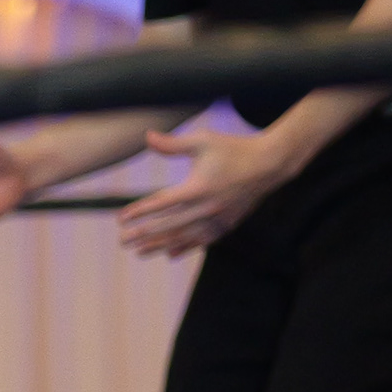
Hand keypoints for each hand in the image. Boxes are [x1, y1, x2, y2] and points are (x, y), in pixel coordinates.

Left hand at [118, 127, 298, 257]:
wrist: (270, 163)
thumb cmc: (234, 148)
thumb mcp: (203, 140)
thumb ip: (173, 144)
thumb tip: (147, 137)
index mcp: (197, 188)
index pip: (161, 203)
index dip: (139, 211)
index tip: (121, 219)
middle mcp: (206, 208)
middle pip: (168, 226)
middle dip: (144, 234)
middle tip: (123, 241)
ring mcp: (217, 219)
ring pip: (183, 237)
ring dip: (160, 245)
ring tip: (139, 252)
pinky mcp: (227, 224)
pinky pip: (202, 241)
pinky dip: (185, 247)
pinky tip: (170, 254)